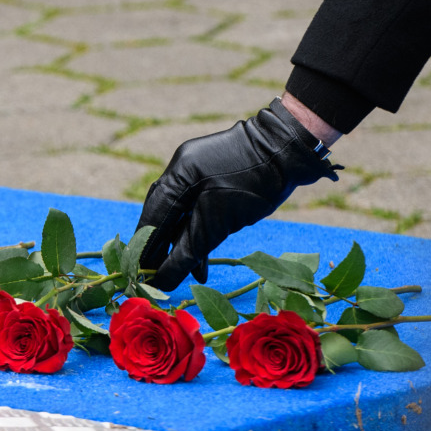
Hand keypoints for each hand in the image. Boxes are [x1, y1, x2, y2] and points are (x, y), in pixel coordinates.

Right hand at [136, 99, 342, 289]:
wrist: (287, 150)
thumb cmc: (253, 183)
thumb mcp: (219, 223)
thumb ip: (188, 250)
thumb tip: (162, 279)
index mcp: (177, 175)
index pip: (152, 218)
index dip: (145, 248)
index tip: (142, 275)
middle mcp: (181, 171)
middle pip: (163, 216)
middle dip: (161, 247)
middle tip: (159, 276)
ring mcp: (196, 172)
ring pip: (181, 214)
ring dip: (181, 243)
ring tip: (182, 271)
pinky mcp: (213, 177)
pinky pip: (197, 208)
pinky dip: (197, 231)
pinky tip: (200, 258)